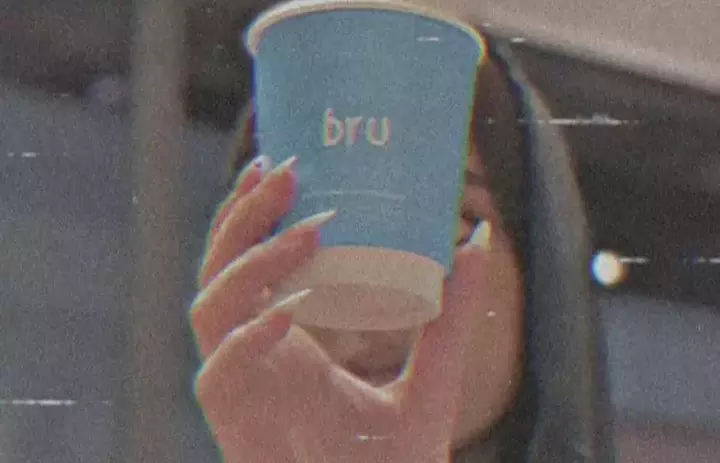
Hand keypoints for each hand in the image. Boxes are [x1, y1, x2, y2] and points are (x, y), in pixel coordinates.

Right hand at [191, 155, 489, 462]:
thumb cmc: (389, 460)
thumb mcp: (428, 376)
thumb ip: (452, 315)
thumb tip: (478, 237)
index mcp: (283, 334)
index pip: (247, 259)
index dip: (252, 211)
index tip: (283, 163)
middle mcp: (251, 350)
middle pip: (219, 267)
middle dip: (243, 216)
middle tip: (282, 171)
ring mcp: (237, 384)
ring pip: (211, 307)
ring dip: (253, 265)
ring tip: (307, 234)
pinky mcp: (234, 422)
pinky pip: (220, 371)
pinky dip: (249, 337)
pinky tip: (291, 313)